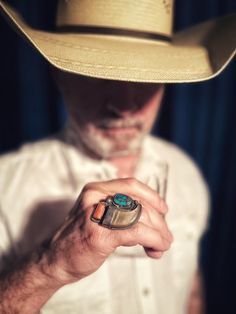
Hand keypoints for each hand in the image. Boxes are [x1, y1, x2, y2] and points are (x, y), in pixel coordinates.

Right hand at [45, 178, 172, 284]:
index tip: (163, 209)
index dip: (152, 196)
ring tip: (163, 244)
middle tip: (165, 236)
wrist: (54, 259)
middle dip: (159, 221)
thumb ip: (119, 209)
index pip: (132, 185)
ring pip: (141, 216)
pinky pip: (137, 232)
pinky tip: (156, 249)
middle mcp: (95, 196)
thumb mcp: (97, 213)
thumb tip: (154, 215)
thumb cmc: (79, 237)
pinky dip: (153, 240)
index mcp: (95, 189)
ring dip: (159, 232)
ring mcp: (96, 214)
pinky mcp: (99, 234)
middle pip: (140, 202)